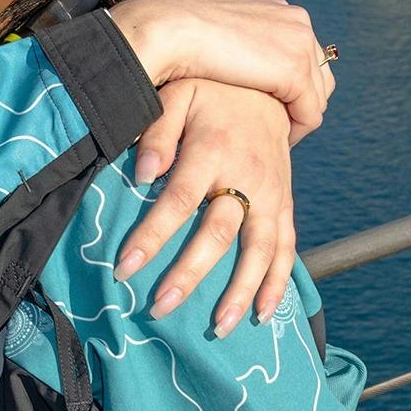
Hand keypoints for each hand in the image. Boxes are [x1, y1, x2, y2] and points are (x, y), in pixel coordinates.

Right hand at [106, 0, 333, 142]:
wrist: (170, 33)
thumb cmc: (182, 28)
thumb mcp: (223, 9)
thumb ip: (245, 0)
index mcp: (282, 8)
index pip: (306, 53)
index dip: (290, 83)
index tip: (267, 103)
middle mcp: (298, 21)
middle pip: (319, 75)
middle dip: (301, 102)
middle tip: (275, 125)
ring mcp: (299, 45)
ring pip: (317, 97)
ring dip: (299, 119)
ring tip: (275, 135)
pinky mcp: (294, 71)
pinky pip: (309, 114)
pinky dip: (297, 131)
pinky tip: (275, 139)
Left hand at [113, 79, 298, 334]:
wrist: (269, 83)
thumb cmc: (210, 93)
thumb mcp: (177, 95)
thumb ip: (156, 131)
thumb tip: (141, 174)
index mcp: (213, 150)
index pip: (178, 200)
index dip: (152, 236)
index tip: (124, 268)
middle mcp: (247, 176)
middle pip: (218, 234)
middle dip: (188, 276)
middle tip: (159, 309)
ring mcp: (272, 193)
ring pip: (259, 250)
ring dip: (241, 292)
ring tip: (220, 327)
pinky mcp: (285, 203)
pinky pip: (286, 248)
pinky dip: (278, 282)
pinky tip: (265, 313)